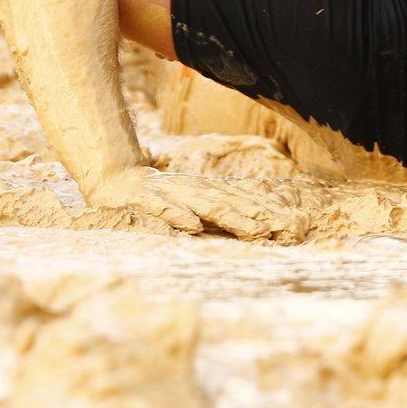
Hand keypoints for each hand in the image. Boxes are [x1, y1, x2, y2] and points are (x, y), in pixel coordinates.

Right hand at [88, 166, 309, 240]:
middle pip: (231, 203)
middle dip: (258, 216)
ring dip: (230, 217)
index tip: (293, 227)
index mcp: (204, 192)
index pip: (241, 200)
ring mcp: (168, 194)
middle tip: (283, 231)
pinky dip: (177, 215)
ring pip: (204, 204)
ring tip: (253, 230)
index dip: (267, 212)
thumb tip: (258, 224)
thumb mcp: (191, 201)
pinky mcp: (142, 200)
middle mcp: (192, 190)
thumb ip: (219, 210)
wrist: (113, 177)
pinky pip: (161, 208)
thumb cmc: (158, 196)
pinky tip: (191, 225)